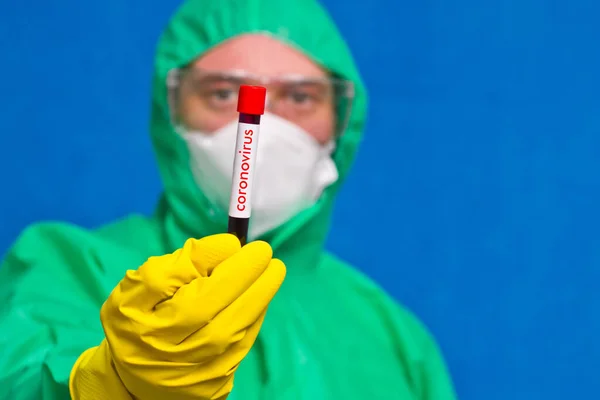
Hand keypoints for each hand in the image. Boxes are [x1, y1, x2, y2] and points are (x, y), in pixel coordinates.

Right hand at [71, 234, 285, 399]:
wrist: (137, 380)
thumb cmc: (136, 322)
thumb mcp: (134, 292)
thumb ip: (170, 269)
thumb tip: (223, 247)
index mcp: (147, 326)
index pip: (182, 286)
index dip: (212, 263)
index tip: (235, 241)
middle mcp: (174, 354)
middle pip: (216, 312)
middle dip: (246, 278)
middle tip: (264, 251)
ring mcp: (198, 372)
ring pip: (235, 331)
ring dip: (259, 297)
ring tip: (271, 271)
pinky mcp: (217, 384)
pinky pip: (242, 346)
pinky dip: (255, 318)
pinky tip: (260, 296)